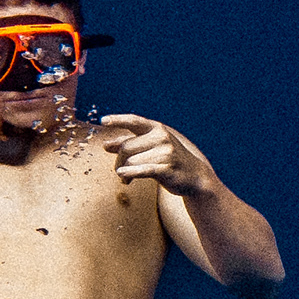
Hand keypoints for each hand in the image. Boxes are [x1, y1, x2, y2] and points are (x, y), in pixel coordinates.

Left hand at [97, 115, 221, 201]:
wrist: (194, 176)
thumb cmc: (168, 159)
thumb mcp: (150, 147)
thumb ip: (129, 144)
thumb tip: (105, 145)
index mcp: (156, 128)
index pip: (134, 121)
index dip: (117, 119)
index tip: (103, 121)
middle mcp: (161, 137)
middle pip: (125, 147)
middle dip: (118, 161)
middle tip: (118, 171)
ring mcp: (166, 152)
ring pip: (131, 161)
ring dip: (124, 172)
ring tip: (126, 178)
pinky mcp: (167, 168)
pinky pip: (143, 170)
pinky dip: (130, 173)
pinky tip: (123, 177)